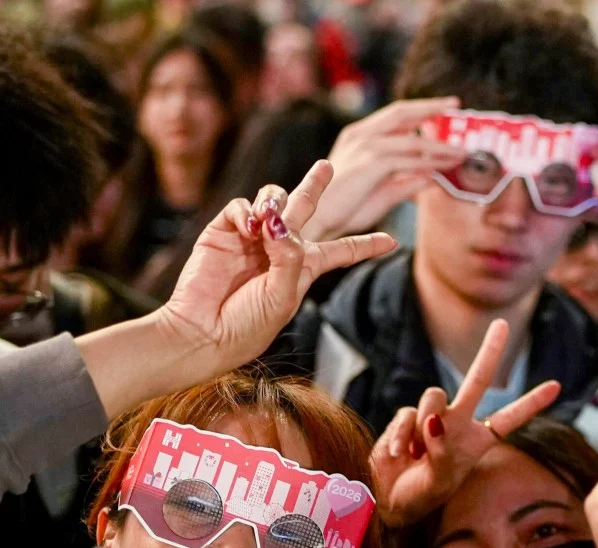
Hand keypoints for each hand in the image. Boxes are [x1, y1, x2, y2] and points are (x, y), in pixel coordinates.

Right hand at [155, 160, 395, 375]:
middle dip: (315, 185)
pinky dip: (247, 210)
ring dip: (275, 201)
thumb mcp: (283, 295)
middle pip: (304, 208)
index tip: (393, 241)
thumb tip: (279, 222)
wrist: (204, 332)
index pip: (342, 251)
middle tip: (327, 166)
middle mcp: (280, 248)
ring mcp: (252, 238)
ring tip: (269, 219)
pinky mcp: (223, 232)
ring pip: (273, 200)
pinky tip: (250, 226)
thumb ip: (289, 256)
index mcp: (304, 268)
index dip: (366, 245)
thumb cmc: (248, 323)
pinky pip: (241, 207)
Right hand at [302, 98, 466, 242]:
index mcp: (360, 136)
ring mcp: (364, 147)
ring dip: (440, 145)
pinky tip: (444, 167)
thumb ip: (406, 182)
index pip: (395, 115)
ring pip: (411, 139)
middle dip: (431, 106)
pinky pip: (408, 159)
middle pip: (402, 112)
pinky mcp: (370, 164)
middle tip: (455, 104)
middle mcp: (361, 135)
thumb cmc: (345, 210)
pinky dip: (429, 162)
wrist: (318, 222)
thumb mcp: (382, 193)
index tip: (444, 107)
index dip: (420, 110)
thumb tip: (431, 176)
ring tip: (462, 152)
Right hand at [369, 320, 560, 525]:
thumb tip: (435, 421)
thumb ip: (442, 449)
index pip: (509, 418)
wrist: (388, 500)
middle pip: (478, 380)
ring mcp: (432, 417)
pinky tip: (399, 455)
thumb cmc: (422, 494)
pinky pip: (407, 414)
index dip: (532, 403)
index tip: (557, 386)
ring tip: (418, 454)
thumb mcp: (440, 480)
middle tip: (501, 324)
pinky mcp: (407, 418)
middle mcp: (458, 423)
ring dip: (424, 424)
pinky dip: (402, 436)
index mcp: (477, 440)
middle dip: (490, 351)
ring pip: (433, 396)